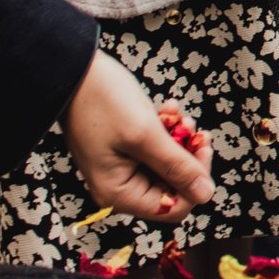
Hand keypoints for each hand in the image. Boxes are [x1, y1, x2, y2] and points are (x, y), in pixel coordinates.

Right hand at [61, 50, 214, 223]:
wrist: (73, 71)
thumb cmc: (102, 102)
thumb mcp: (145, 135)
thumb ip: (177, 166)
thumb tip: (205, 194)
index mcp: (119, 193)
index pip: (174, 207)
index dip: (194, 181)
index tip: (201, 148)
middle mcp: (119, 187)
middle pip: (173, 185)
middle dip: (186, 154)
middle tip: (191, 126)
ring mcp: (121, 168)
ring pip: (168, 164)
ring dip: (178, 138)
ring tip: (175, 114)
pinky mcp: (124, 150)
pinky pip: (156, 149)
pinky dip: (167, 130)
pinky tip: (167, 109)